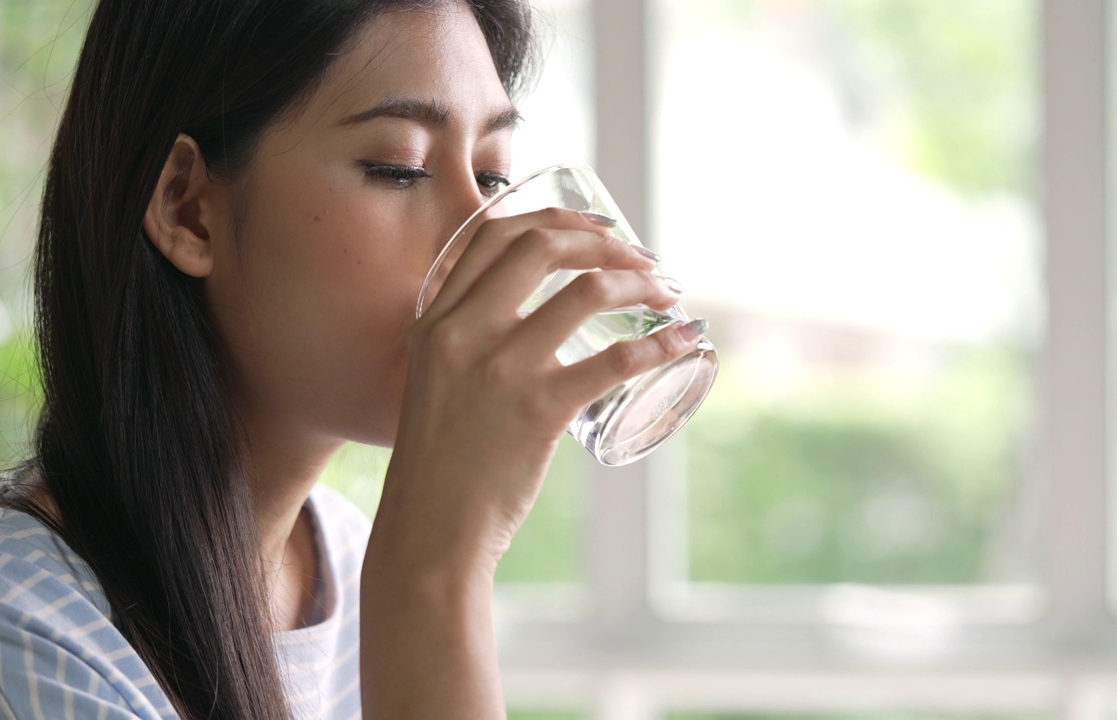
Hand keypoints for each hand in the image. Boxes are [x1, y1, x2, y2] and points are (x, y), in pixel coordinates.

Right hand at [375, 207, 693, 573]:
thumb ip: (466, 343)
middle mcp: (463, 331)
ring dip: (639, 283)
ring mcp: (502, 368)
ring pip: (586, 291)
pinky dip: (662, 344)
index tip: (596, 225)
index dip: (553, 217)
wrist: (430, 532)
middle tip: (642, 259)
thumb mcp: (434, 381)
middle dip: (604, 241)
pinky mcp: (539, 409)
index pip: (492, 234)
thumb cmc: (441, 465)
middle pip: (541, 247)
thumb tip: (520, 322)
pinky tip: (686, 340)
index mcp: (436, 320)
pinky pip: (617, 360)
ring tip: (667, 294)